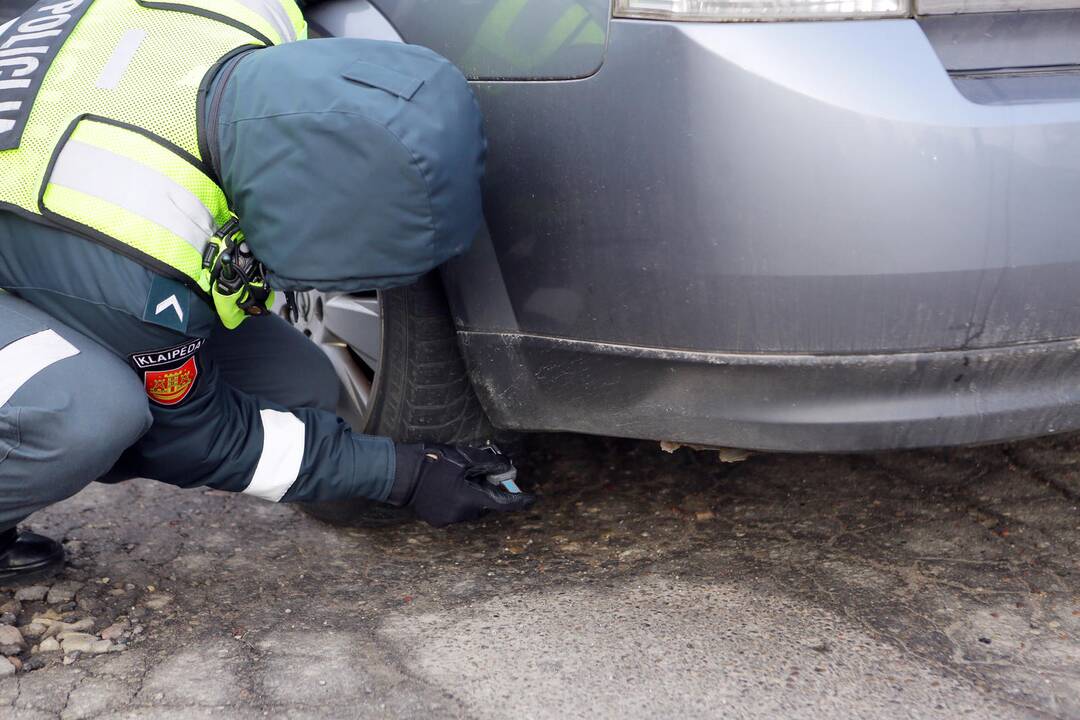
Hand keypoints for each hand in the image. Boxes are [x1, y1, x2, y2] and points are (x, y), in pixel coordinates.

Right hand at [390, 444, 534, 526]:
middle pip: (486, 506)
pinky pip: (456, 512)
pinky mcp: (437, 520)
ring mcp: (448, 520)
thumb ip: (491, 464)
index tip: (531, 499)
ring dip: (472, 497)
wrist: (400, 473)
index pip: (503, 503)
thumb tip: (508, 468)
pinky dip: (458, 502)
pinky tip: (448, 487)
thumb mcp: (465, 457)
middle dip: (488, 491)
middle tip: (483, 474)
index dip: (520, 501)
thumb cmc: (433, 461)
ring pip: (471, 510)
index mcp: (471, 499)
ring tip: (462, 478)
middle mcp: (462, 514)